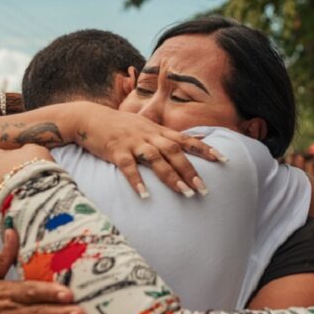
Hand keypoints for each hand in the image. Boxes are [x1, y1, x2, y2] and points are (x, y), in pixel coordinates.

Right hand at [73, 102, 225, 197]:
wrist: (89, 118)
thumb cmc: (119, 125)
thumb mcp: (144, 125)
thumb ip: (162, 135)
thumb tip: (184, 143)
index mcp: (157, 130)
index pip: (185, 139)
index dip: (205, 149)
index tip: (223, 160)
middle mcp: (148, 135)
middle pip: (174, 151)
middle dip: (190, 170)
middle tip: (204, 189)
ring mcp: (132, 142)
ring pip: (156, 159)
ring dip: (171, 177)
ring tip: (185, 194)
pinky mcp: (116, 151)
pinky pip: (128, 167)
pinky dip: (137, 180)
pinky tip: (144, 195)